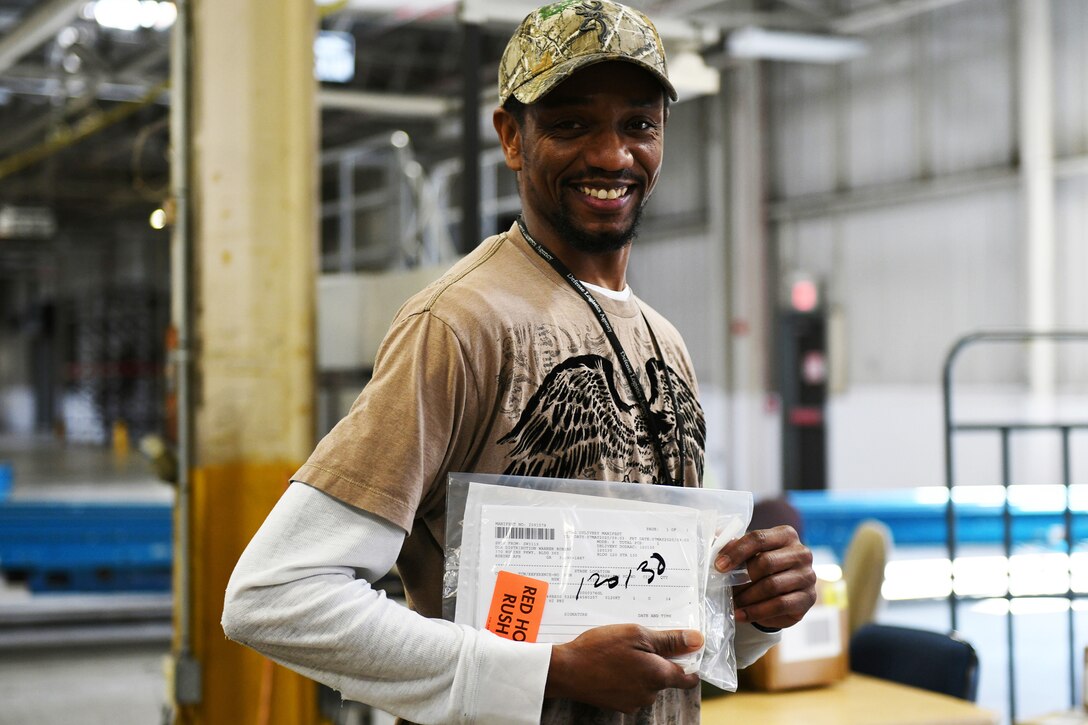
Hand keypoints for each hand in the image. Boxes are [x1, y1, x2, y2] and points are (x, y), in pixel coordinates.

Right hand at [544, 624, 702, 712]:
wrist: (566, 670)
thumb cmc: (600, 649)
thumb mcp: (636, 634)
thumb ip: (669, 640)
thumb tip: (697, 640)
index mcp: (658, 675)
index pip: (688, 677)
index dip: (688, 662)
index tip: (681, 650)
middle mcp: (650, 694)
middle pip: (665, 677)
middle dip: (656, 660)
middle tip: (637, 642)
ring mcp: (633, 703)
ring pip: (647, 684)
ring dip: (640, 669)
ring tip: (620, 653)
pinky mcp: (618, 705)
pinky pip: (631, 690)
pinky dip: (627, 678)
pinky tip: (612, 665)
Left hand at [715, 525, 816, 629]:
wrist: (781, 593)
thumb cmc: (761, 567)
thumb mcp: (749, 553)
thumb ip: (733, 545)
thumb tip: (713, 541)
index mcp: (786, 535)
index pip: (759, 538)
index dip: (736, 552)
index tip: (719, 566)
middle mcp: (801, 553)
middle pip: (766, 562)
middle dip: (741, 578)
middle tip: (724, 589)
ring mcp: (807, 576)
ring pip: (772, 585)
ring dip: (747, 597)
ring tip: (731, 603)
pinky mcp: (808, 598)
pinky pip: (779, 605)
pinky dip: (756, 612)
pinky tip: (740, 614)